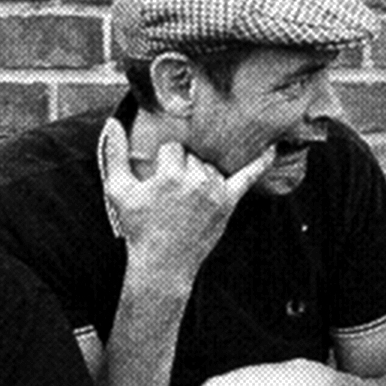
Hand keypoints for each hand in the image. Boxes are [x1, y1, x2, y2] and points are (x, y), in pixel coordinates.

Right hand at [103, 120, 273, 282]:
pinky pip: (248, 177)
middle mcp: (196, 180)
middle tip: (173, 192)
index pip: (173, 147)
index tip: (159, 177)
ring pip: (211, 165)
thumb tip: (113, 122)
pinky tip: (273, 147)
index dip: (164, 160)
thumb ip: (114, 155)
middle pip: (193, 154)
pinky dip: (261, 161)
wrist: (163, 263)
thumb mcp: (118, 191)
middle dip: (183, 166)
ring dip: (203, 173)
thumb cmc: (139, 227)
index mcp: (170, 174)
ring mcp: (215, 191)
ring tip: (189, 197)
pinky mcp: (228, 203)